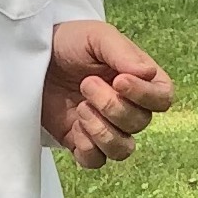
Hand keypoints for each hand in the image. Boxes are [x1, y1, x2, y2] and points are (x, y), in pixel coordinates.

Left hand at [43, 19, 173, 167]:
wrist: (35, 58)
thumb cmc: (70, 42)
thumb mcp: (97, 37)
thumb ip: (123, 52)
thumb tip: (148, 73)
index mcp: (140, 81)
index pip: (162, 99)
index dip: (145, 95)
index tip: (119, 80)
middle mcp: (129, 107)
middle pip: (140, 123)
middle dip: (111, 105)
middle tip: (86, 84)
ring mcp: (106, 128)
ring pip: (122, 149)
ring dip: (101, 130)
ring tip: (80, 107)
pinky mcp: (82, 143)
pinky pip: (96, 161)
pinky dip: (87, 148)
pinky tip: (74, 125)